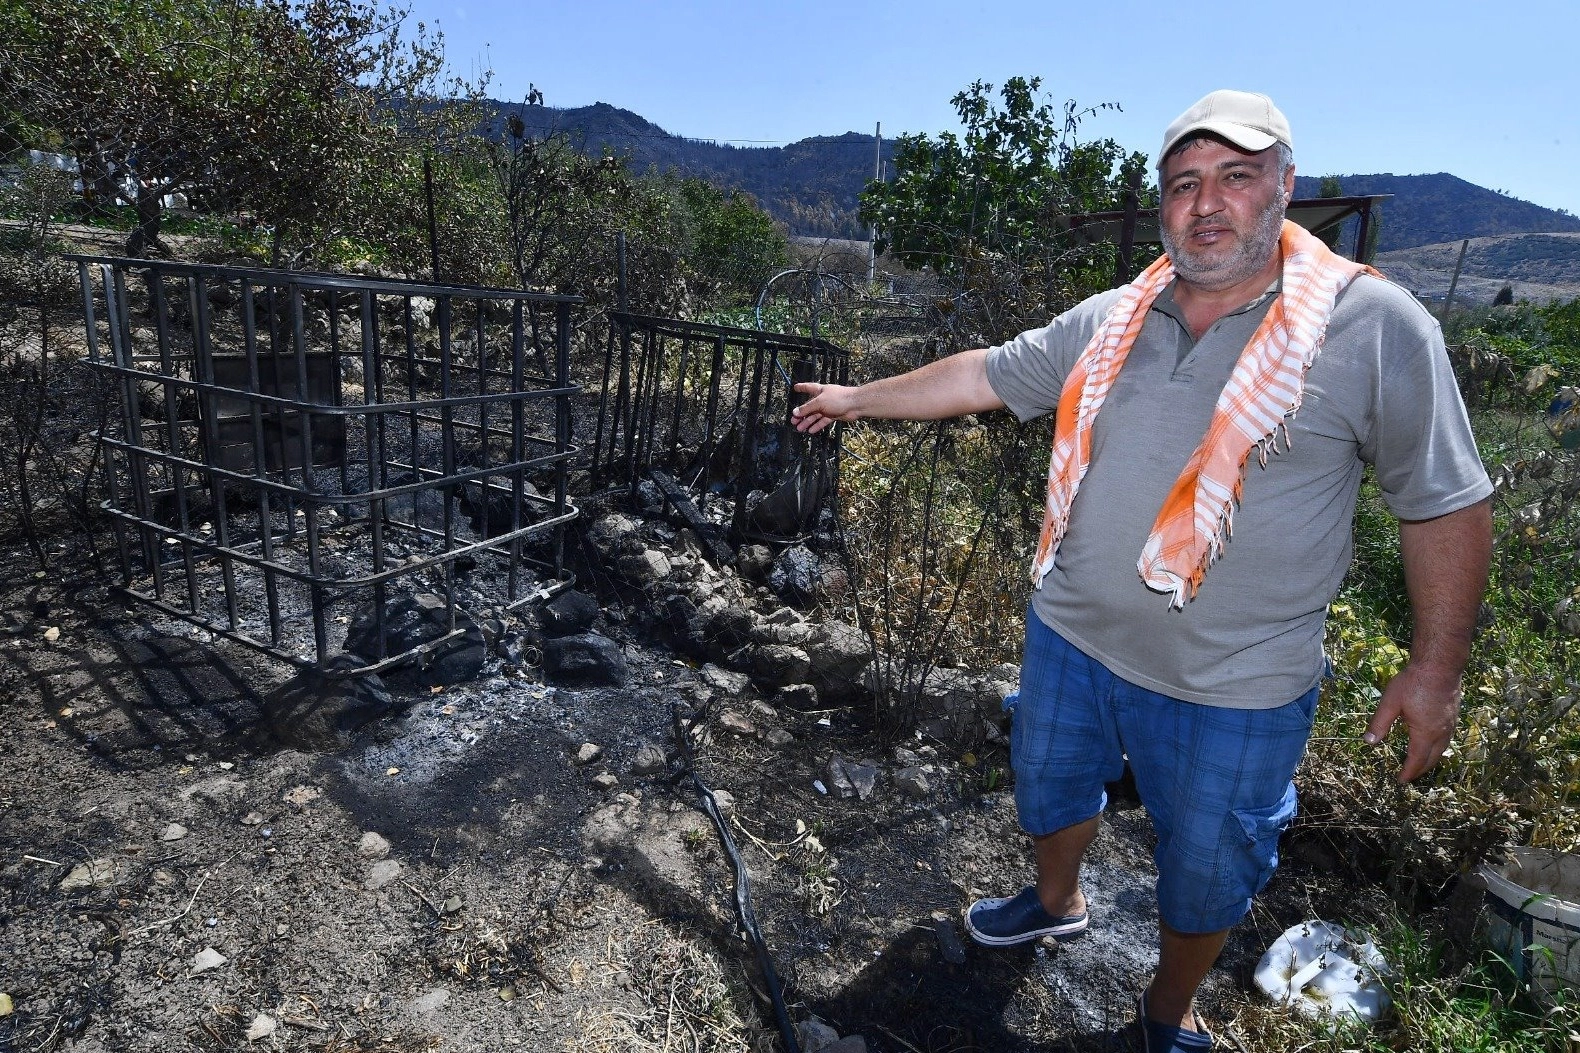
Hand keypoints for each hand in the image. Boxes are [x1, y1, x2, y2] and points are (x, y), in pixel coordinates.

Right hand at [791, 382, 859, 432]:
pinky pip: (822, 421)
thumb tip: (795, 412)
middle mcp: (823, 399)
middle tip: (793, 421)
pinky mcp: (833, 415)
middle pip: (809, 406)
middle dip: (801, 414)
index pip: (808, 387)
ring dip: (807, 422)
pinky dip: (817, 425)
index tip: (795, 388)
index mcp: (819, 391)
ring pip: (815, 415)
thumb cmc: (838, 398)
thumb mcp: (819, 402)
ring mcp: (828, 407)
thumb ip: (807, 408)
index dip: (801, 387)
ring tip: (799, 428)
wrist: (855, 404)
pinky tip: (811, 430)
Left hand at [1364, 661, 1461, 782]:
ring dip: (1430, 760)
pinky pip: (1447, 739)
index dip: (1408, 772)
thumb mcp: (1390, 703)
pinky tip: (1433, 743)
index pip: (1416, 760)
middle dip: (1420, 770)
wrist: (1440, 665)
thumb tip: (1368, 742)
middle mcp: (1441, 733)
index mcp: (1425, 733)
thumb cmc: (1414, 682)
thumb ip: (1379, 724)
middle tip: (1409, 776)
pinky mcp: (1454, 716)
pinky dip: (1438, 748)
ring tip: (1420, 764)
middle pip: (1432, 758)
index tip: (1401, 780)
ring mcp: (1450, 724)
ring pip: (1442, 750)